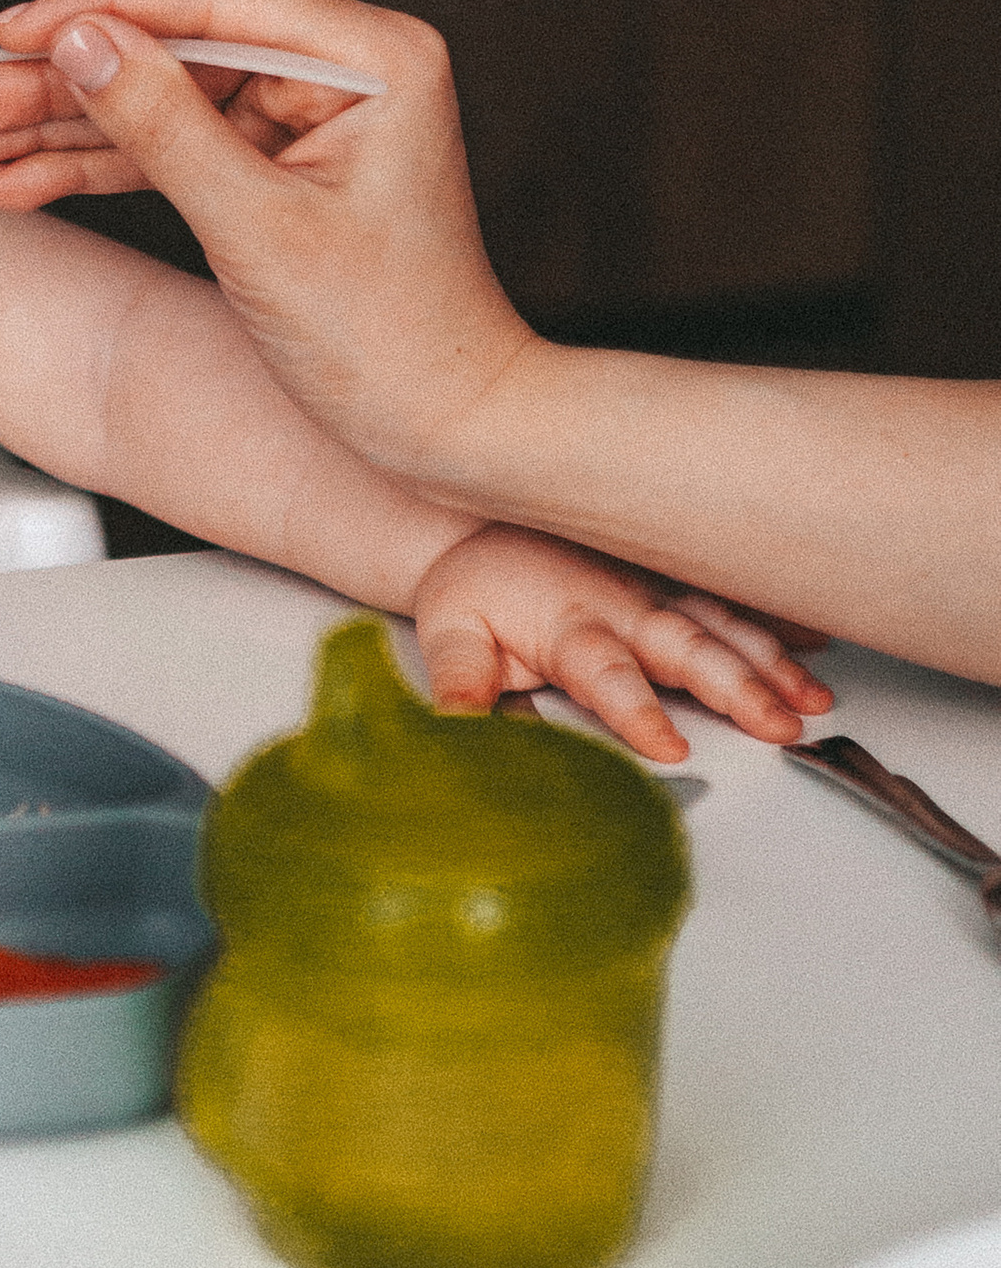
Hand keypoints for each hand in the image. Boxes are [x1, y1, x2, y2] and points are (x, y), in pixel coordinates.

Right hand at [0, 0, 527, 491]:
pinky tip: (15, 175)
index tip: (10, 31)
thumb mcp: (260, 229)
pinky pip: (168, 147)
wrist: (446, 428)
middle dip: (54, 77)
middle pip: (167, 45)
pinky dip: (93, 165)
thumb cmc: (394, 340)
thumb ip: (165, 126)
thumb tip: (85, 39)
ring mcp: (305, 117)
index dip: (97, 7)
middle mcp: (341, 70)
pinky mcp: (276, 165)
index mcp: (370, 57)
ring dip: (55, 124)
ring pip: (152, 97)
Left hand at [412, 526, 831, 763]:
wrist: (484, 521)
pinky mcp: (676, 580)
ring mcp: (658, 589)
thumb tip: (458, 727)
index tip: (671, 746)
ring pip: (724, 625)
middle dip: (739, 688)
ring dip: (772, 662)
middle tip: (783, 727)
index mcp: (569, 626)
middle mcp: (624, 606)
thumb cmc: (475, 587)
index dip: (639, 712)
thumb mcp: (448, 633)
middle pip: (688, 648)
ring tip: (814, 700)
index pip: (607, 675)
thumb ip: (460, 681)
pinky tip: (820, 641)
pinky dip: (778, 620)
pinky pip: (735, 598)